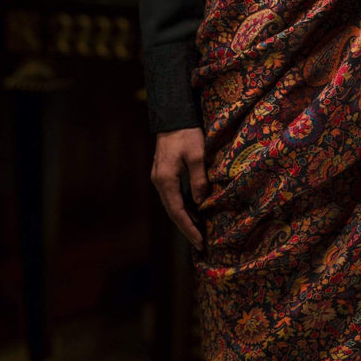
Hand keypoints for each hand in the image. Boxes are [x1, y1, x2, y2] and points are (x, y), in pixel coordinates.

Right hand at [151, 127, 208, 250]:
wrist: (173, 116)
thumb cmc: (187, 133)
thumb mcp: (198, 156)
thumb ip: (199, 180)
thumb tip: (200, 203)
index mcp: (166, 180)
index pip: (177, 212)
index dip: (189, 228)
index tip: (201, 242)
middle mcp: (159, 182)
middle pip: (172, 212)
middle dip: (187, 228)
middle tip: (202, 243)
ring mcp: (159, 178)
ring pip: (172, 205)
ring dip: (185, 218)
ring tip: (200, 232)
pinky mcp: (164, 173)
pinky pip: (173, 196)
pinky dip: (183, 207)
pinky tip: (193, 212)